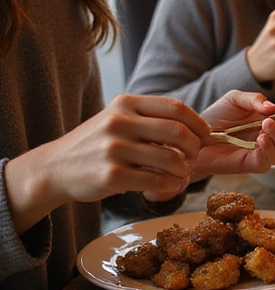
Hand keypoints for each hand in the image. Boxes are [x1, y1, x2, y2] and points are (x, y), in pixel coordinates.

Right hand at [4, 94, 211, 233]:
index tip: (206, 136)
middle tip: (195, 157)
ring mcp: (114, 149)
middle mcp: (119, 122)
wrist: (54, 168)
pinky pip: (156, 180)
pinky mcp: (111, 175)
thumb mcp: (118, 119)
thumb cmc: (97, 144)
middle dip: (195, 147)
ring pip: (170, 159)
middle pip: (178, 132)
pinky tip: (171, 185)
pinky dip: (171, 185)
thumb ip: (150, 119)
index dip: (198, 123)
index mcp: (126, 104)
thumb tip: (196, 130)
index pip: (176, 108)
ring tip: (183, 174)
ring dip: (184, 170)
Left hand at [191, 91, 274, 177]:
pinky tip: (260, 140)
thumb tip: (274, 107)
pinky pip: (268, 163)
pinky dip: (268, 151)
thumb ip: (254, 100)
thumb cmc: (216, 116)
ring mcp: (262, 152)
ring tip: (267, 125)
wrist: (194, 134)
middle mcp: (270, 138)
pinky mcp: (250, 164)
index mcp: (272, 121)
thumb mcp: (235, 99)